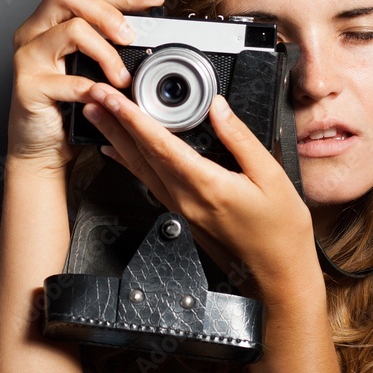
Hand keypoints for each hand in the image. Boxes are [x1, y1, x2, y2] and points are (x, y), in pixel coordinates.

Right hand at [6, 0, 163, 173]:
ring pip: (72, 31)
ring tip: (122, 78)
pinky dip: (93, 89)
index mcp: (49, 22)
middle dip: (108, 13)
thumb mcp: (90, 69)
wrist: (42, 148)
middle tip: (129, 39)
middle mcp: (33, 32)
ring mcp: (27, 56)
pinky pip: (68, 80)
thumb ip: (106, 46)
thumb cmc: (67, 108)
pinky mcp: (27, 85)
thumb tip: (144, 32)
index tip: (153, 2)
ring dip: (106, 53)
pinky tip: (104, 97)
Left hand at [82, 84, 318, 299]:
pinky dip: (130, 162)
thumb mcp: (271, 177)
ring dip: (116, 139)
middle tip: (93, 97)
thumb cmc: (279, 233)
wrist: (276, 276)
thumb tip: (219, 109)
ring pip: (140, 168)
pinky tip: (117, 152)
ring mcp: (180, 209)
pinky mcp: (182, 215)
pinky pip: (148, 182)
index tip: (114, 98)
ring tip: (97, 117)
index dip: (134, 119)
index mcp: (206, 186)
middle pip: (141, 154)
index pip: (160, 145)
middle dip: (115, 122)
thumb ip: (240, 139)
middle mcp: (185, 199)